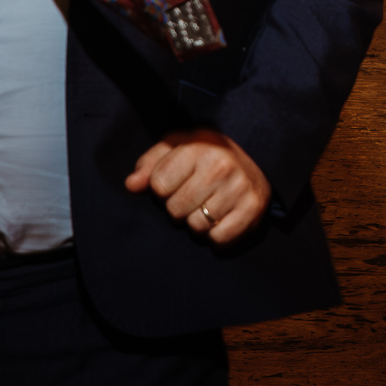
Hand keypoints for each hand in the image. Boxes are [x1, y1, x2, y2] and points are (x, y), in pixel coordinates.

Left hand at [125, 128, 271, 244]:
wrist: (254, 161)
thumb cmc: (205, 156)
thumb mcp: (175, 149)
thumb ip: (149, 165)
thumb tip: (131, 185)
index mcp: (198, 146)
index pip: (158, 185)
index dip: (162, 189)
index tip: (176, 182)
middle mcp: (221, 165)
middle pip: (175, 210)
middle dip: (178, 209)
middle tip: (193, 197)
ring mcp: (240, 187)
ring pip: (196, 227)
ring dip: (197, 223)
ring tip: (207, 207)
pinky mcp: (253, 209)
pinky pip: (219, 239)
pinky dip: (216, 236)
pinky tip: (221, 218)